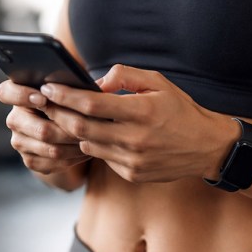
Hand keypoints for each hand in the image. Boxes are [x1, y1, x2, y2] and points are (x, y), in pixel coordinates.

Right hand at [0, 80, 91, 174]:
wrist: (69, 131)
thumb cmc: (72, 101)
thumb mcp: (74, 88)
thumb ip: (83, 82)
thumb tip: (104, 81)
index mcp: (18, 94)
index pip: (6, 93)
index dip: (22, 96)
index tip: (43, 98)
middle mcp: (15, 118)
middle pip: (36, 127)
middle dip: (65, 126)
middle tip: (86, 123)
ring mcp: (20, 141)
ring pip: (49, 147)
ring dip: (74, 143)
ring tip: (93, 136)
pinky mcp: (30, 160)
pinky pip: (52, 163)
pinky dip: (73, 157)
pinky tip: (86, 150)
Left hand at [39, 65, 239, 183]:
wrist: (206, 147)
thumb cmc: (180, 109)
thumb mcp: (158, 82)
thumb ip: (123, 76)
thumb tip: (93, 83)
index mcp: (142, 111)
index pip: (91, 104)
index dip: (65, 96)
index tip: (48, 88)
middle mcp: (136, 138)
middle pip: (81, 128)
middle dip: (58, 114)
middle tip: (44, 103)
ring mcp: (133, 160)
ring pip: (88, 145)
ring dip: (74, 132)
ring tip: (64, 117)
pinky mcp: (132, 174)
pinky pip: (103, 158)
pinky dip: (95, 145)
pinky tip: (94, 134)